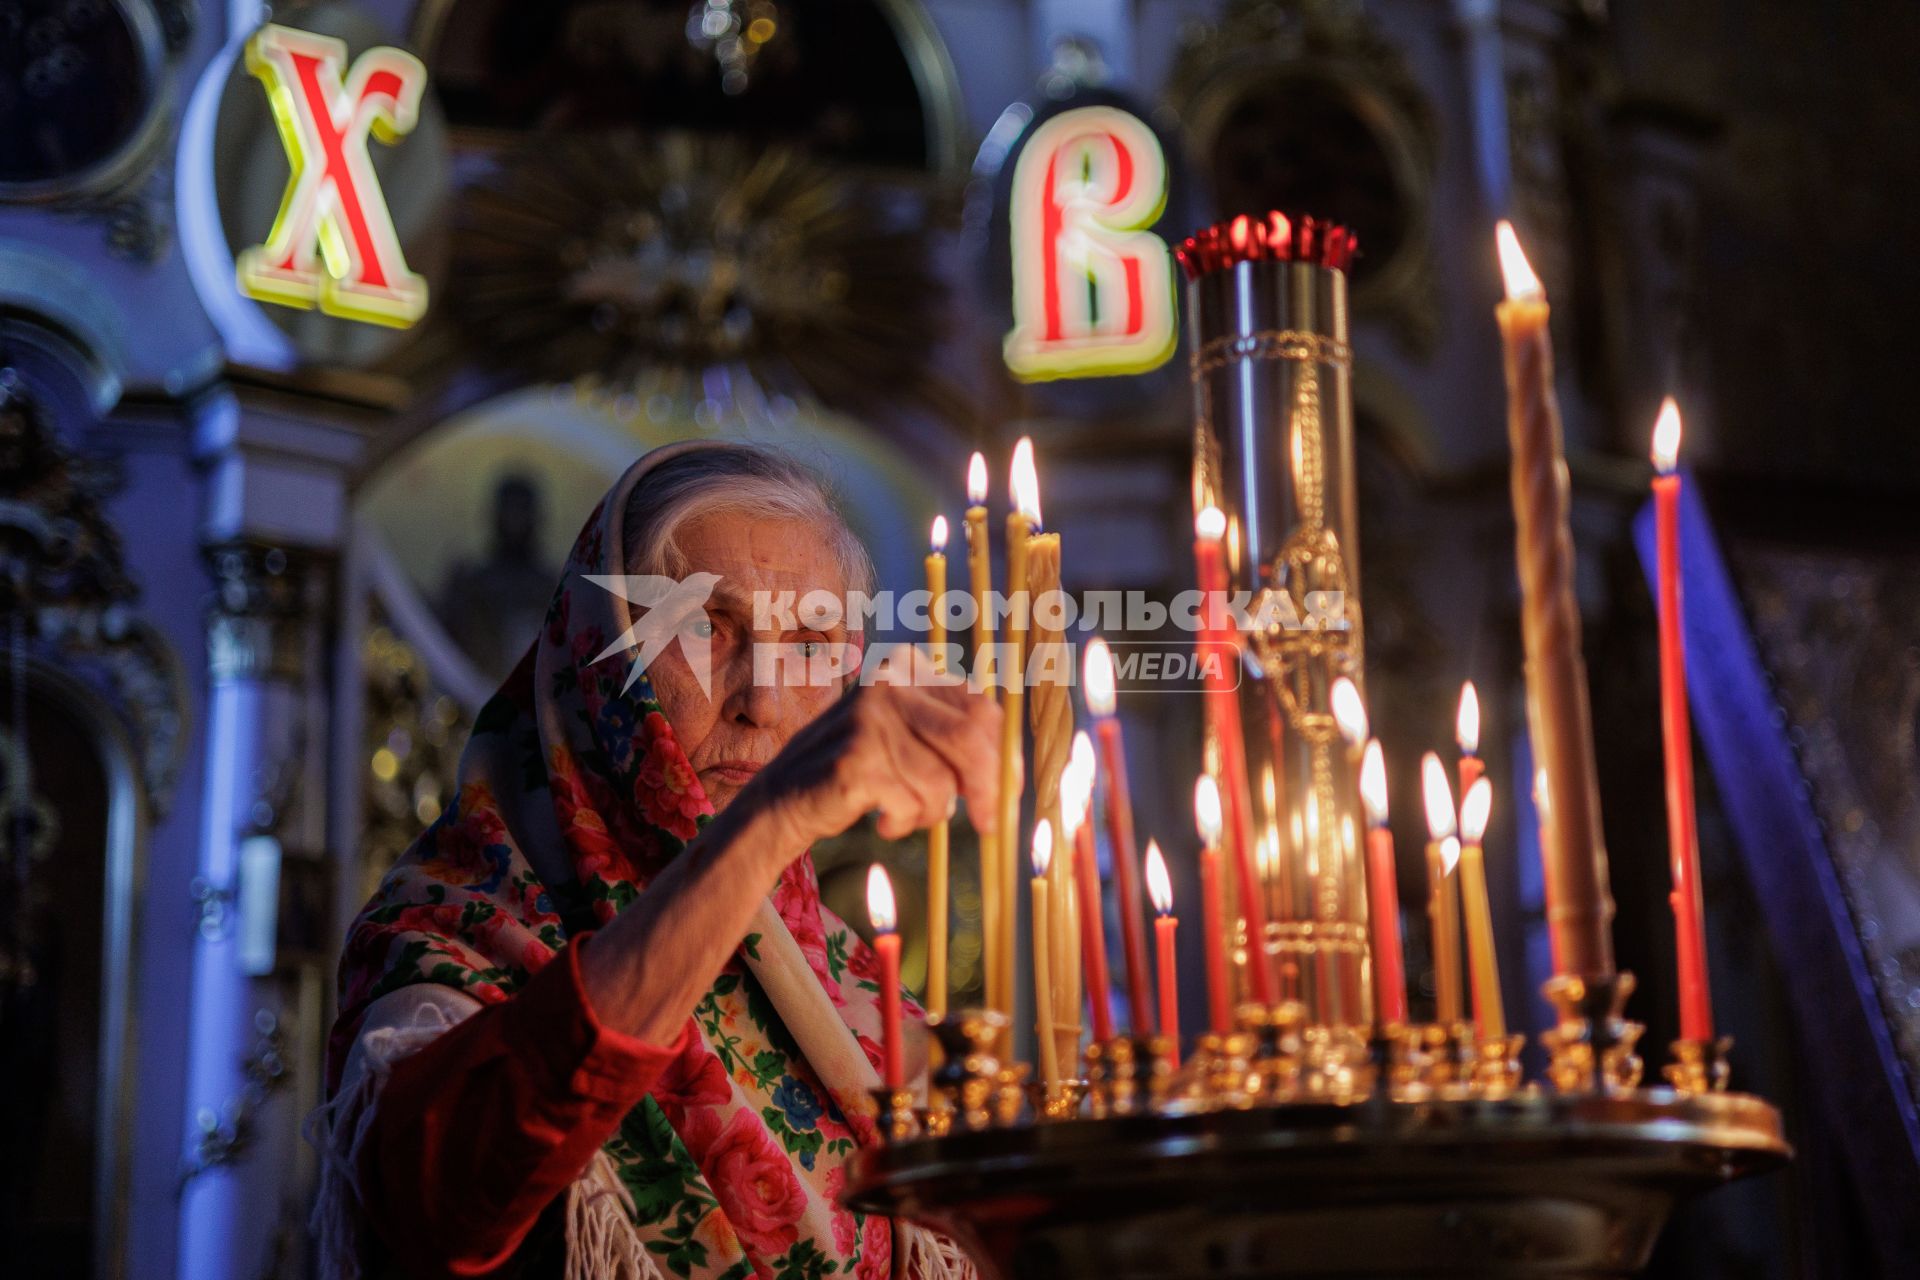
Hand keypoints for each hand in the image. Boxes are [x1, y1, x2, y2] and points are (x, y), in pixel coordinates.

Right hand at [741, 647, 1003, 852]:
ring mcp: (869, 718)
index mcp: (908, 668)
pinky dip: (904, 823)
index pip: (981, 710)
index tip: (1008, 794)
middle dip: (988, 790)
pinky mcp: (856, 759)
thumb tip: (1014, 770)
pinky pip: (911, 804)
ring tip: (903, 813)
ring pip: (941, 782)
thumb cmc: (858, 770)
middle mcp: (889, 682)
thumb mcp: (906, 736)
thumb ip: (953, 738)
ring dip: (931, 813)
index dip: (1005, 758)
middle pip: (970, 741)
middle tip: (987, 825)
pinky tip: (881, 820)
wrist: (782, 799)